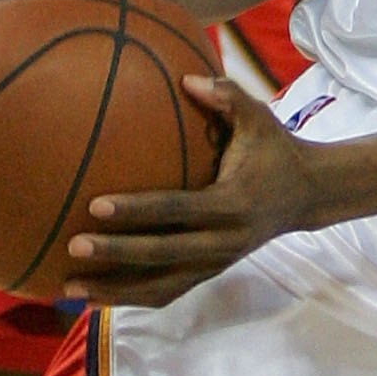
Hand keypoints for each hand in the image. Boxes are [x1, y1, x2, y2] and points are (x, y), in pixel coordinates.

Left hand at [61, 76, 320, 304]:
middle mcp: (224, 242)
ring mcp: (216, 263)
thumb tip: (187, 79)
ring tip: (69, 288)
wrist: (307, 195)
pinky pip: (166, 292)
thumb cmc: (273, 149)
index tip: (95, 205)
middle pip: (162, 256)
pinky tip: (91, 295)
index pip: (176, 209)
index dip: (136, 210)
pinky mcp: (209, 273)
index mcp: (232, 204)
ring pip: (161, 287)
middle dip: (116, 255)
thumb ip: (227, 96)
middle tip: (73, 245)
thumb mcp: (259, 117)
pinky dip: (129, 297)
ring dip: (115, 291)